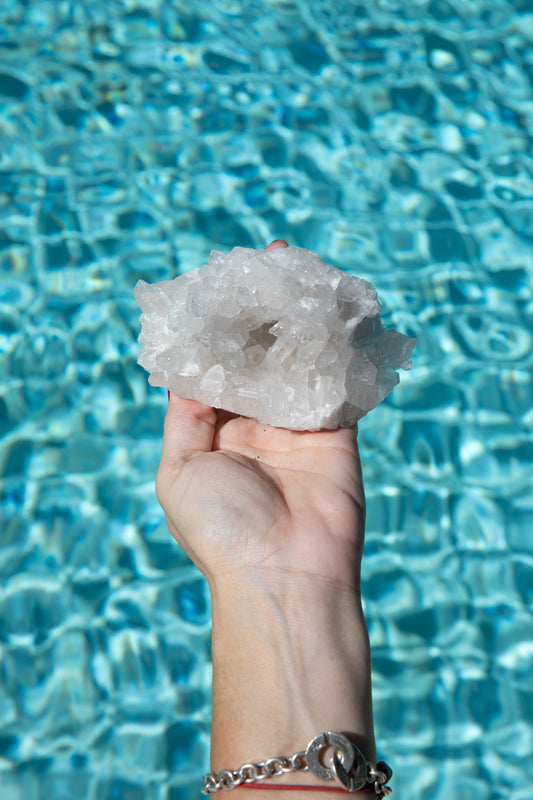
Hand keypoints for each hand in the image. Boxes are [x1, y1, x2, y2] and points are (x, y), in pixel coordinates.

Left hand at [156, 241, 365, 590]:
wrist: (285, 576)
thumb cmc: (221, 530)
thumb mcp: (178, 472)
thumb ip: (183, 418)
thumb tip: (185, 371)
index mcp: (215, 433)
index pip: (215, 368)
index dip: (216, 329)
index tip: (219, 288)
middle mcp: (256, 424)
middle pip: (259, 356)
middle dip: (261, 314)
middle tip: (265, 265)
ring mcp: (297, 426)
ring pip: (298, 361)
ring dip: (298, 321)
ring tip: (298, 274)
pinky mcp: (335, 431)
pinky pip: (336, 382)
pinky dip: (336, 349)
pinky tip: (332, 311)